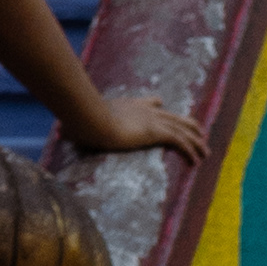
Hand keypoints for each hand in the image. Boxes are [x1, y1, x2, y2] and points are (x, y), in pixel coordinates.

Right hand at [67, 90, 203, 160]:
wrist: (88, 117)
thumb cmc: (80, 121)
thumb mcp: (80, 123)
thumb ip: (76, 125)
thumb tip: (60, 130)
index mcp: (130, 106)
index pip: (152, 104)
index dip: (161, 108)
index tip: (165, 109)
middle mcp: (144, 110)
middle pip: (174, 117)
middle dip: (189, 127)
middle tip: (201, 136)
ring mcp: (151, 119)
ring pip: (183, 129)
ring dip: (197, 142)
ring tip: (206, 153)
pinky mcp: (155, 131)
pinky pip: (180, 141)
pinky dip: (191, 151)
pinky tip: (197, 161)